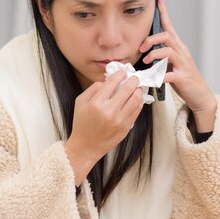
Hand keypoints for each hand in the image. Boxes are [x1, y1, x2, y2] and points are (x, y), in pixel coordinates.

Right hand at [64, 70, 144, 185]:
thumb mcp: (80, 102)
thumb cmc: (82, 123)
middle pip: (128, 88)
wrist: (86, 146)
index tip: (122, 72)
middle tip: (134, 78)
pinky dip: (138, 102)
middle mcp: (109, 111)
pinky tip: (135, 99)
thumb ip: (94, 88)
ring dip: (138, 90)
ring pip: (136, 99)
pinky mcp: (126, 127)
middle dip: (133, 80)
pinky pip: (137, 110)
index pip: (113, 82)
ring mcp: (120, 120)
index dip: (120, 74)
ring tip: (136, 88)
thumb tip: (109, 81)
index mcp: (97, 103)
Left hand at [138, 0, 217, 131]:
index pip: (170, 27)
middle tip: (141, 48)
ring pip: (168, 51)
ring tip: (146, 62)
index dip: (165, 13)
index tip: (159, 0)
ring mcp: (183, 65)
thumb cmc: (184, 80)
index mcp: (178, 48)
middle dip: (151, 39)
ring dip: (154, 54)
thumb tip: (146, 52)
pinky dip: (157, 76)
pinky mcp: (182, 77)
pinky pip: (168, 74)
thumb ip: (161, 57)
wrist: (200, 96)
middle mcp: (182, 53)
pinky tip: (151, 80)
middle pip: (167, 36)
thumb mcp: (172, 64)